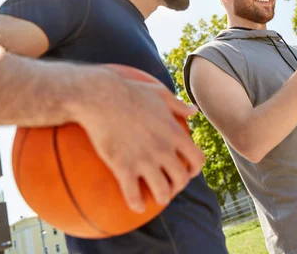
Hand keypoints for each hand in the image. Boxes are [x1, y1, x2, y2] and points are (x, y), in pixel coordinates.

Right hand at [70, 65, 202, 213]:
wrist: (99, 96)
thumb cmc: (129, 91)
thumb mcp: (159, 94)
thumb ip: (178, 105)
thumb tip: (194, 112)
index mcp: (174, 132)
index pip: (197, 159)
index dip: (195, 169)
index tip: (188, 171)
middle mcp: (163, 149)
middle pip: (182, 179)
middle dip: (178, 186)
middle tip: (170, 186)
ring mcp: (144, 160)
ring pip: (162, 192)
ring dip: (162, 198)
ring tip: (156, 197)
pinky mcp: (123, 167)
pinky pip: (134, 195)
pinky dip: (137, 204)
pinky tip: (136, 205)